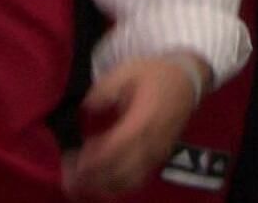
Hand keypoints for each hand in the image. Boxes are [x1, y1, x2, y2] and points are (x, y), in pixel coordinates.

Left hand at [61, 55, 204, 200]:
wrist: (188, 78)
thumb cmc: (156, 73)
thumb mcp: (126, 71)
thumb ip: (103, 91)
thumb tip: (86, 109)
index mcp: (142, 121)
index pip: (114, 150)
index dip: (91, 160)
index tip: (70, 159)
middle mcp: (151, 143)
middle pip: (120, 173)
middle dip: (92, 179)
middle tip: (68, 175)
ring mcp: (157, 153)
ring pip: (129, 182)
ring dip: (103, 186)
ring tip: (81, 180)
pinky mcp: (159, 157)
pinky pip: (138, 179)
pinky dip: (118, 184)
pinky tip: (102, 177)